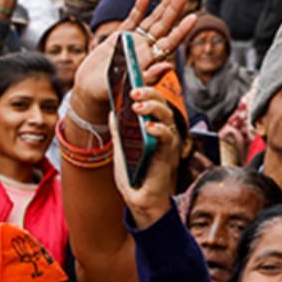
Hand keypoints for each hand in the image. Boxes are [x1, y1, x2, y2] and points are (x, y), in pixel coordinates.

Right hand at [69, 0, 198, 121]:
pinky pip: (132, 20)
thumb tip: (168, 66)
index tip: (193, 17)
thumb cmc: (110, 92)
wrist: (89, 89)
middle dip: (174, 10)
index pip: (170, 42)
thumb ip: (148, 76)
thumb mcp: (129, 85)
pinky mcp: (119, 37)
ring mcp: (133, 41)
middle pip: (163, 26)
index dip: (181, 30)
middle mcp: (145, 48)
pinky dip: (139, 9)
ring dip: (162, 7)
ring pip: (151, 21)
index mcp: (150, 60)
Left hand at [112, 85, 181, 228]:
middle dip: (150, 93)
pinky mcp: (167, 155)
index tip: (133, 81)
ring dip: (153, 108)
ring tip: (138, 105)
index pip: (153, 102)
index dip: (147, 89)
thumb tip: (113, 111)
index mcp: (152, 127)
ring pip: (168, 117)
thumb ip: (120, 131)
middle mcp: (162, 132)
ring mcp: (166, 143)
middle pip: (162, 105)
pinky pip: (169, 138)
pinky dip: (160, 130)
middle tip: (134, 91)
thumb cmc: (134, 175)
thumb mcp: (122, 148)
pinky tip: (149, 126)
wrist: (139, 200)